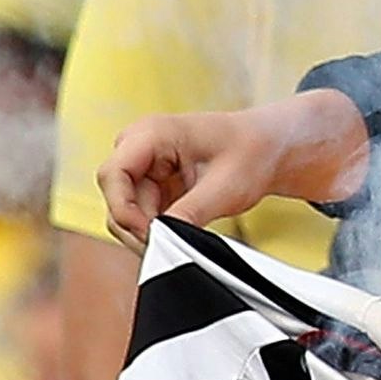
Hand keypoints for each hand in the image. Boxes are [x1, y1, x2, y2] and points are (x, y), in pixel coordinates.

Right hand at [99, 89, 369, 243]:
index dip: (123, 209)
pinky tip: (181, 235)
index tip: (152, 235)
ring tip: (183, 240)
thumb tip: (162, 241)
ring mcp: (142, 166)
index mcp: (151, 133)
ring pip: (125, 210)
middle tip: (172, 246)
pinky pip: (140, 214)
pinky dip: (156, 230)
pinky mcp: (151, 184)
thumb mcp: (225, 188)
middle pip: (115, 197)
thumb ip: (189, 214)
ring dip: (148, 231)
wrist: (268, 147)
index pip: (112, 175)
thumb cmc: (251, 153)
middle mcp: (138, 146)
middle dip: (138, 226)